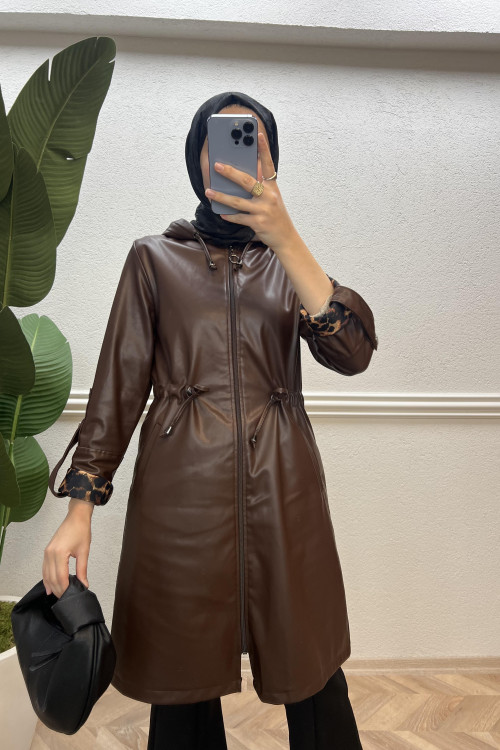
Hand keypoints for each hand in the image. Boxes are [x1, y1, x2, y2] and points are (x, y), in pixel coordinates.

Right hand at [43, 503, 91, 597]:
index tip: (70, 597)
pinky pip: (45, 568)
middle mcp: (50, 554)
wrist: (76, 517)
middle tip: (66, 599)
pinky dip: (47, 578)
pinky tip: (50, 587)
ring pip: (46, 575)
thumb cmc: (81, 531)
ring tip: (59, 595)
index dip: (65, 589)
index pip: (60, 577)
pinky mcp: (47, 551)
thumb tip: (84, 584)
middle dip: (58, 590)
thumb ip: (82, 570)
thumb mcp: (84, 552)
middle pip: (52, 578)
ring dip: (52, 586)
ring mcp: (46, 552)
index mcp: (59, 553)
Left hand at [204, 132, 296, 250]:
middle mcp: (269, 196)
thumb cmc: (275, 215)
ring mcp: (263, 210)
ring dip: (221, 196)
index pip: (269, 165)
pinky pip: (239, 217)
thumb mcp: (272, 198)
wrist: (286, 237)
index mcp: (273, 187)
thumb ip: (261, 185)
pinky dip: (229, 215)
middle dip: (230, 172)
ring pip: (237, 201)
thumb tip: (241, 174)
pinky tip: (220, 212)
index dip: (264, 149)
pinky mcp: (258, 223)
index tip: (258, 134)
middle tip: (217, 165)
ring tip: (209, 191)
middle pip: (247, 181)